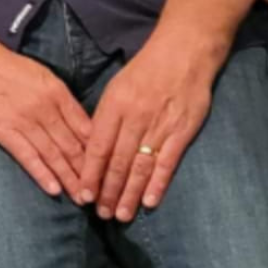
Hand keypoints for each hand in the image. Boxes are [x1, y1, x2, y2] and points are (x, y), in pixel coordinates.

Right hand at [0, 44, 91, 200]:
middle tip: (101, 193)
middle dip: (89, 171)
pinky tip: (54, 189)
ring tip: (82, 198)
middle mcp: (45, 109)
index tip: (109, 169)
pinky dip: (42, 173)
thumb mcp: (41, 76)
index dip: (99, 150)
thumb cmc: (5, 67)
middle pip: (72, 145)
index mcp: (57, 93)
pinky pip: (27, 156)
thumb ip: (61, 99)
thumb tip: (80, 123)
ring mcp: (24, 121)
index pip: (85, 127)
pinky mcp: (4, 131)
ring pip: (53, 154)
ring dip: (69, 178)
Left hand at [78, 37, 217, 222]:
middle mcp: (134, 118)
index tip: (83, 196)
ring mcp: (159, 125)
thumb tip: (91, 150)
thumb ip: (105, 118)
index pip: (97, 147)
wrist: (184, 52)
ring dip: (129, 194)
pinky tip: (150, 202)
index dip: (89, 174)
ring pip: (140, 166)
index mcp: (114, 107)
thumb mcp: (116, 88)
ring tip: (120, 215)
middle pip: (117, 162)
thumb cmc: (145, 71)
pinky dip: (158, 184)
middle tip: (100, 214)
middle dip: (107, 191)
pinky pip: (167, 162)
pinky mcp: (182, 131)